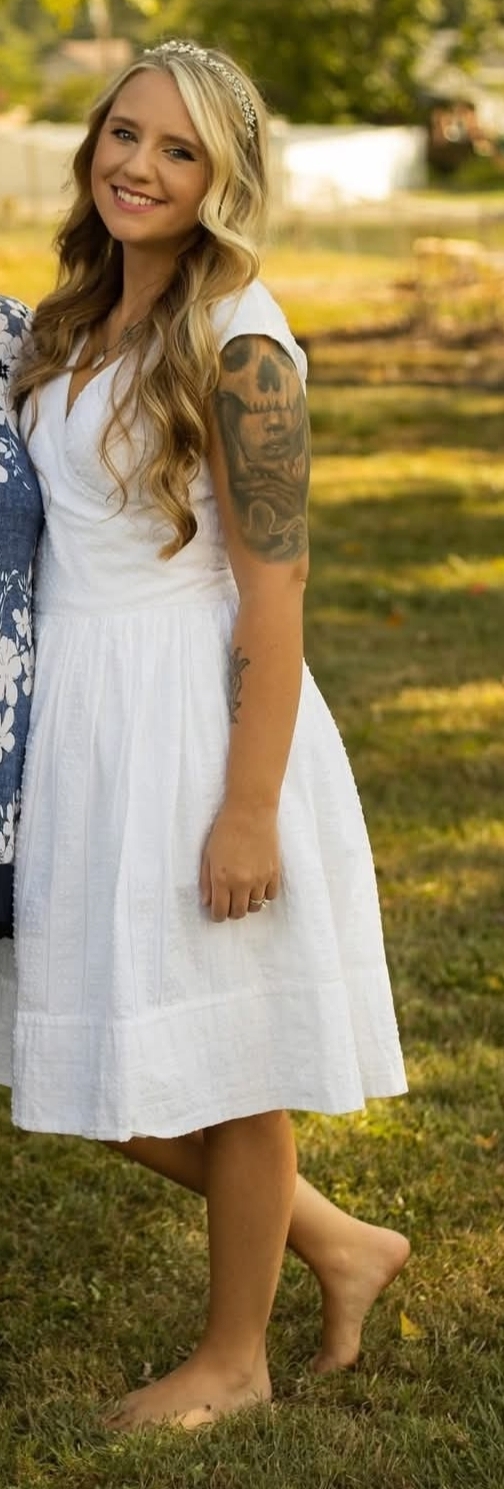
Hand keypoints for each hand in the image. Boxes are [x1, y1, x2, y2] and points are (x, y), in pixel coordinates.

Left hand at [199, 804, 279, 921]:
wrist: (251, 811)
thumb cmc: (225, 830)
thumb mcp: (208, 855)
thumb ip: (206, 881)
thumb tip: (207, 903)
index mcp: (222, 878)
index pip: (220, 912)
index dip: (217, 916)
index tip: (217, 912)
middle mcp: (242, 882)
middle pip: (239, 913)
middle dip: (232, 912)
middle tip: (229, 903)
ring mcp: (260, 878)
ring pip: (255, 906)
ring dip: (248, 904)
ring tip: (243, 893)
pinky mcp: (274, 872)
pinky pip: (271, 896)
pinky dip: (263, 895)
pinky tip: (257, 886)